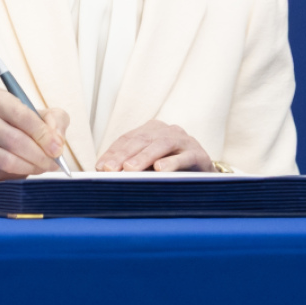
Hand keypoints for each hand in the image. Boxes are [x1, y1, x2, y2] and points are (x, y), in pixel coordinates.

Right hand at [0, 88, 69, 183]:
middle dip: (41, 157)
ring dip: (29, 171)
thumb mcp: (28, 114)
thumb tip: (60, 138)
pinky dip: (14, 179)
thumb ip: (52, 119)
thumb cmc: (5, 128)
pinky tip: (22, 178)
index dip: (45, 133)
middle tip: (53, 167)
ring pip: (6, 160)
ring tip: (40, 173)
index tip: (58, 148)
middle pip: (17, 140)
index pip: (24, 113)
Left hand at [96, 119, 211, 171]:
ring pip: (160, 145)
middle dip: (123, 156)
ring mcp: (184, 140)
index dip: (113, 153)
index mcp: (150, 130)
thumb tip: (104, 173)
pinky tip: (160, 169)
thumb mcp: (148, 164)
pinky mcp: (199, 154)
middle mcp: (166, 131)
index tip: (100, 167)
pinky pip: (184, 157)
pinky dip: (171, 162)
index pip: (127, 139)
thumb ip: (130, 166)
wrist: (205, 174)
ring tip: (130, 169)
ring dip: (143, 158)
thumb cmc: (171, 168)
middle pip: (140, 141)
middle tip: (111, 169)